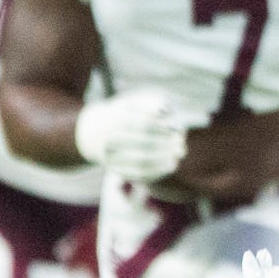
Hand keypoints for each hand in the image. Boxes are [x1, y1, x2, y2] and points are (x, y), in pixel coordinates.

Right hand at [73, 89, 189, 181]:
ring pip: (142, 161)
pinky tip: (172, 165)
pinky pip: (139, 174)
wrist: (97, 133)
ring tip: (179, 155)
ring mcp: (111, 157)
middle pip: (144, 144)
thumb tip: (164, 109)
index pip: (143, 124)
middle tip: (182, 144)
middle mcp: (110, 140)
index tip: (178, 128)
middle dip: (167, 145)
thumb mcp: (135, 103)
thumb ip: (151, 102)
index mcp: (114, 120)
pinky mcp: (116, 170)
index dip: (163, 128)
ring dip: (165, 159)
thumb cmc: (125, 114)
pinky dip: (158, 171)